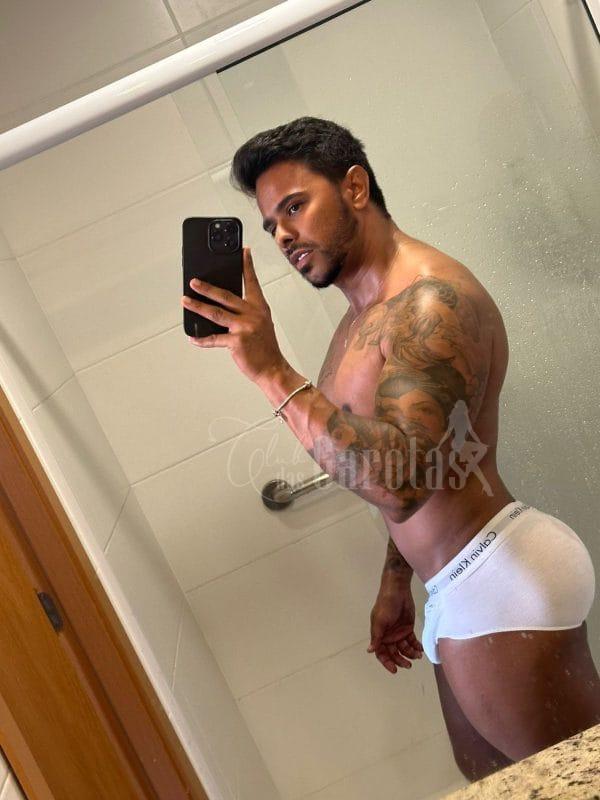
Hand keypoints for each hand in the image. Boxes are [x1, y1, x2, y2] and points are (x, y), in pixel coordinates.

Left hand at [181, 247, 286, 383]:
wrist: (273, 369)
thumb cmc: (266, 348)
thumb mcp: (261, 324)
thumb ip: (245, 313)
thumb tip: (221, 306)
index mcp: (260, 308)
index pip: (252, 282)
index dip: (247, 266)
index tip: (243, 251)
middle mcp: (253, 314)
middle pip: (226, 296)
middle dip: (207, 288)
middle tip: (194, 281)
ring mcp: (244, 327)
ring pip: (216, 313)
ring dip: (198, 307)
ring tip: (185, 301)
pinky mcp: (236, 342)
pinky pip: (214, 339)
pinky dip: (201, 339)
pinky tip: (192, 337)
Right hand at [367, 584, 423, 672]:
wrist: (398, 591)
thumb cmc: (386, 606)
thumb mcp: (379, 621)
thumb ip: (376, 637)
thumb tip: (369, 651)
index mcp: (379, 635)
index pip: (382, 653)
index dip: (387, 662)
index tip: (395, 670)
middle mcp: (388, 636)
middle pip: (394, 653)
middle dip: (401, 660)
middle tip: (409, 665)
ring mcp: (399, 633)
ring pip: (404, 648)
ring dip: (410, 654)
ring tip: (418, 656)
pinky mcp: (408, 628)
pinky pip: (412, 641)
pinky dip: (416, 646)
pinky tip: (420, 649)